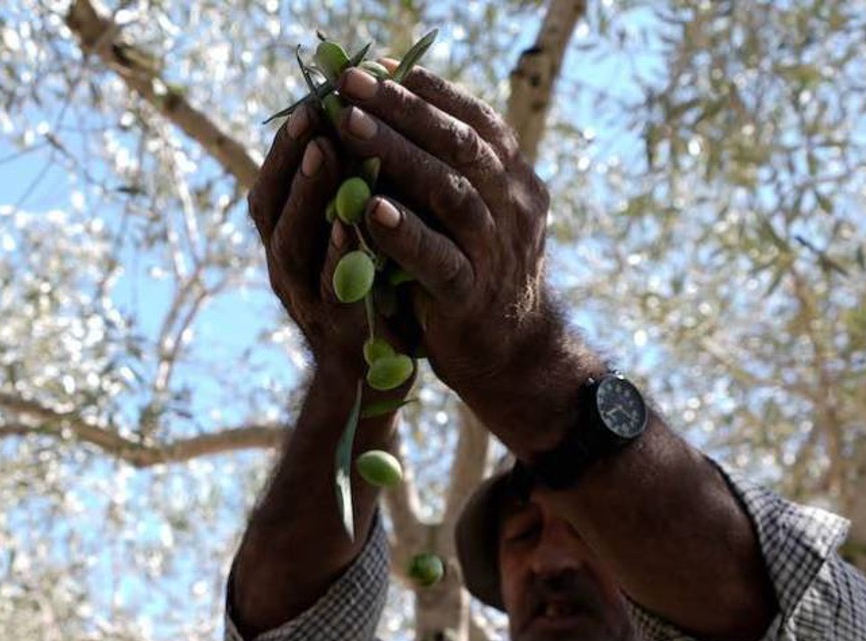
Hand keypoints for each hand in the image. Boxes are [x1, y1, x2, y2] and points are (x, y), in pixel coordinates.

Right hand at [248, 105, 373, 382]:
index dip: (285, 145)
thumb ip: (345, 201)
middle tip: (312, 115)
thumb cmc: (367, 301)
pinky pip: (329, 289)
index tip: (309, 101)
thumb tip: (358, 132)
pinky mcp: (336, 333)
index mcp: (287, 245)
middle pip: (271, 210)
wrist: (373, 384)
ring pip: (291, 246)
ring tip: (323, 154)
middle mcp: (286, 272)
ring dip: (305, 198)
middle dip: (289, 160)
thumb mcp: (350, 245)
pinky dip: (335, 255)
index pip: (272, 186)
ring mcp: (305, 303)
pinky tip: (349, 225)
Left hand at [331, 63, 554, 389]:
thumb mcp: (470, 210)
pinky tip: (372, 210)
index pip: (475, 120)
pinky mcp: (472, 297)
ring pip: (449, 192)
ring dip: (396, 155)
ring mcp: (497, 252)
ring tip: (351, 127)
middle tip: (351, 85)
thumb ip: (442, 168)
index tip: (375, 66)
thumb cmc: (475, 269)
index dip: (426, 91)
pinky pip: (439, 259)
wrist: (510, 350)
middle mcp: (514, 207)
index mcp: (514, 178)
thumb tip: (384, 108)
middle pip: (459, 145)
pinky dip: (405, 233)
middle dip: (402, 110)